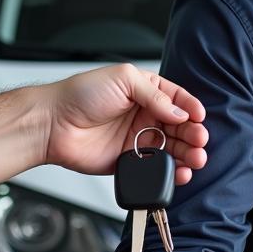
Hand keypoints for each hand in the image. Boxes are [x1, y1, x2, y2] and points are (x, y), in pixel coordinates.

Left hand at [39, 64, 207, 185]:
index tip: (199, 118)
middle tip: (199, 141)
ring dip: (187, 154)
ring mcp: (137, 138)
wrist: (53, 123)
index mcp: (144, 91)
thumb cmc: (80, 94)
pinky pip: (154, 168)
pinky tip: (179, 171)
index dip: (191, 108)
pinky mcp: (128, 160)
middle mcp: (143, 115)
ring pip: (171, 149)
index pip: (177, 99)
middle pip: (179, 127)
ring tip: (195, 159)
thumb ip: (155, 95)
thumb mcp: (123, 79)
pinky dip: (170, 172)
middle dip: (193, 134)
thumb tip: (180, 112)